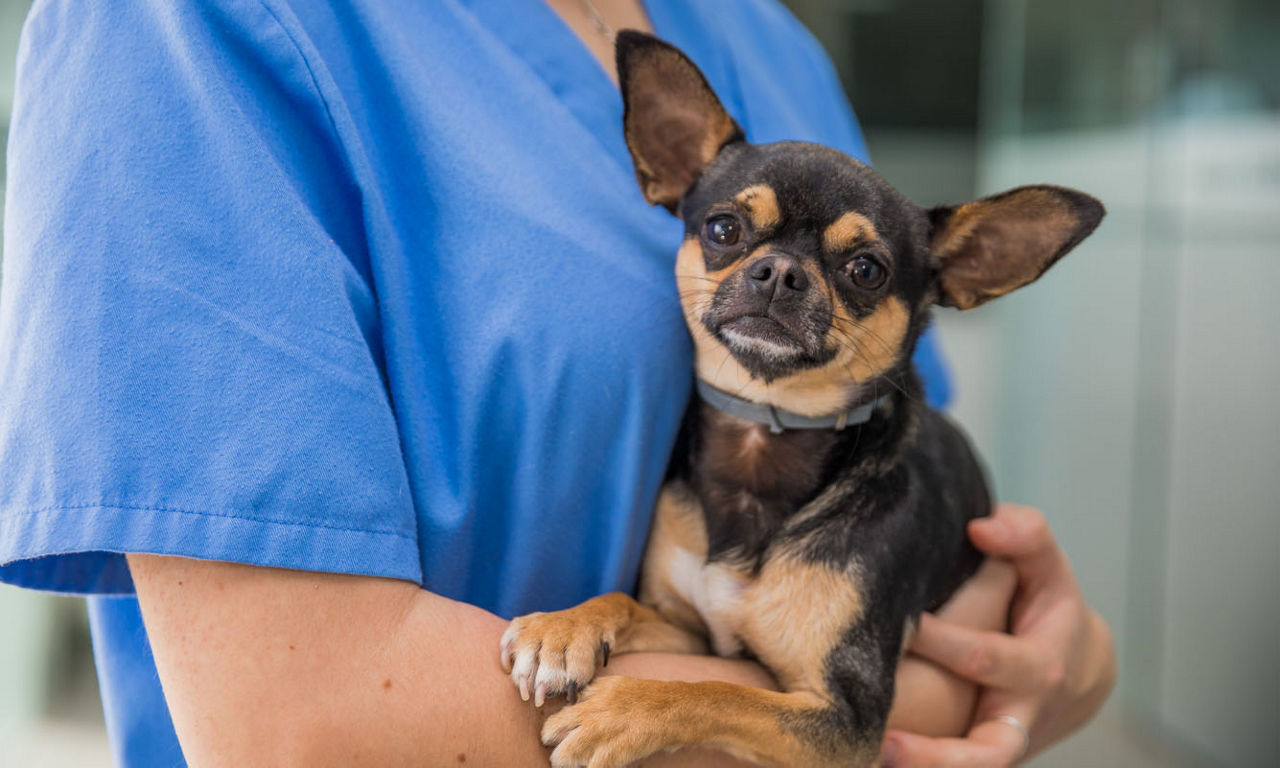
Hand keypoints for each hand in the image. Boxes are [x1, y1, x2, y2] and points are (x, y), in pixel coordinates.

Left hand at [880, 504, 1116, 766]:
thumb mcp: (1049, 569)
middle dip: (937, 752)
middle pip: (988, 750)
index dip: (944, 642)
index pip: (986, 658)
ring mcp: (999, 746)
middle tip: (881, 737)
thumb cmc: (1050, 608)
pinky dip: (914, 765)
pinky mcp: (977, 755)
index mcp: (1039, 668)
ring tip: (871, 760)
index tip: (902, 623)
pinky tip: (864, 755)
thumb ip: (1026, 536)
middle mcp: (1019, 717)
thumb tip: (979, 526)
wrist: (1078, 674)